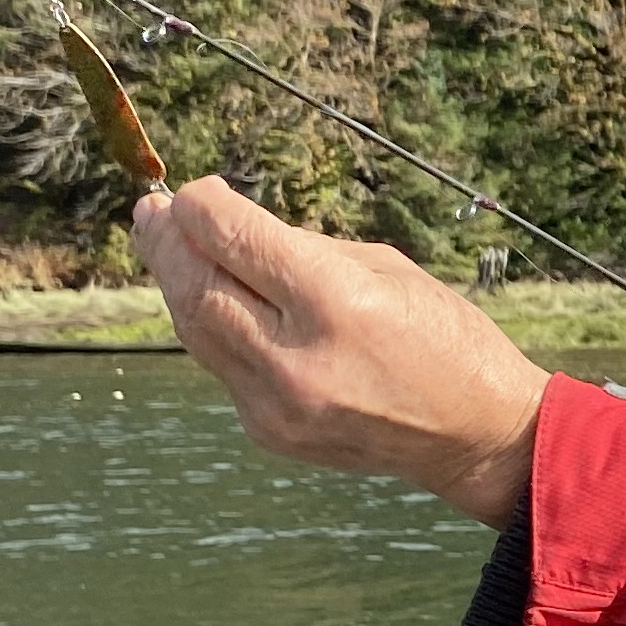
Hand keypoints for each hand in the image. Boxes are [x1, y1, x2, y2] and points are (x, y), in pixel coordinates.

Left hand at [135, 177, 549, 523]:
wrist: (475, 435)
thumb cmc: (444, 339)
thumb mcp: (386, 269)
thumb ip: (302, 252)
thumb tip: (230, 230)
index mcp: (337, 303)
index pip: (236, 241)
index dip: (203, 207)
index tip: (195, 190)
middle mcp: (297, 358)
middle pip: (198, 289)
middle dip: (168, 244)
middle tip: (150, 213)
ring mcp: (276, 405)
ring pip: (196, 331)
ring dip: (174, 284)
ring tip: (163, 247)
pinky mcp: (268, 431)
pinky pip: (220, 366)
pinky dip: (208, 326)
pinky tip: (208, 300)